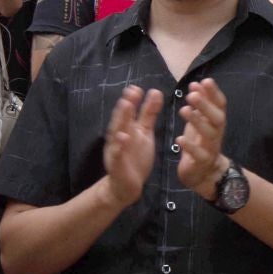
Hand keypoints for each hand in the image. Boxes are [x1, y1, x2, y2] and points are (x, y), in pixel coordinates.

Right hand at [102, 84, 163, 206]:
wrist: (125, 186)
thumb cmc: (135, 158)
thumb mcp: (145, 133)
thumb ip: (148, 114)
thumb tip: (155, 91)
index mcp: (128, 128)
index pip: (131, 112)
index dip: (134, 100)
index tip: (138, 88)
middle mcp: (120, 136)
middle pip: (122, 119)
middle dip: (127, 105)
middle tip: (132, 91)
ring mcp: (117, 149)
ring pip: (117, 132)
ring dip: (121, 120)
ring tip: (125, 106)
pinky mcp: (117, 163)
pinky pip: (118, 153)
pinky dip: (120, 145)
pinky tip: (124, 137)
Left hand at [177, 78, 228, 198]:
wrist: (204, 173)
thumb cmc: (200, 142)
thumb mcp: (200, 122)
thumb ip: (200, 104)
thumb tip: (197, 83)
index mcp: (216, 122)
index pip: (220, 105)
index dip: (214, 93)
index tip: (205, 80)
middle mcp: (216, 134)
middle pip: (217, 118)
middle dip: (206, 105)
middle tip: (192, 95)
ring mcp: (210, 148)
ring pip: (208, 135)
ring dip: (197, 121)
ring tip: (184, 110)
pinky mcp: (201, 163)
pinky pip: (198, 155)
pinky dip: (190, 147)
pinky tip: (180, 139)